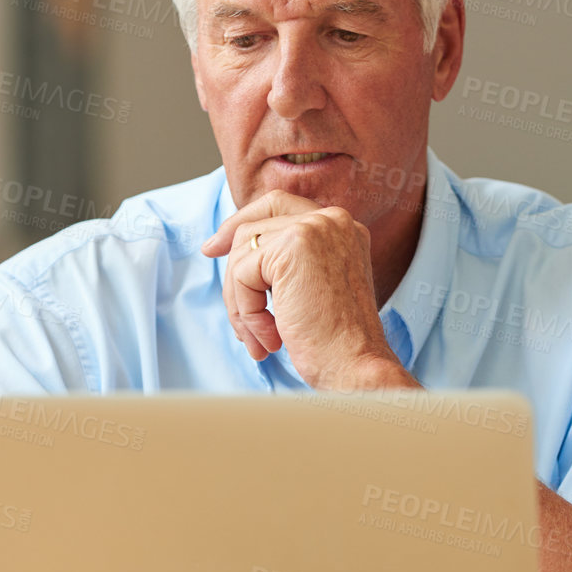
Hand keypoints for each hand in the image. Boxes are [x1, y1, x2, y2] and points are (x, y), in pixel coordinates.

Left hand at [200, 190, 411, 390]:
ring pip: (242, 254)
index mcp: (341, 227)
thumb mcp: (313, 288)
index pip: (277, 205)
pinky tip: (270, 339)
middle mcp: (331, 219)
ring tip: (260, 339)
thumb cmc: (335, 341)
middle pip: (252, 228)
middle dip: (233, 273)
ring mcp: (314, 228)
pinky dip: (246, 312)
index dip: (241, 221)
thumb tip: (226, 246)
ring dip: (241, 303)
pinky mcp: (293, 246)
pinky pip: (242, 274)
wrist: (357, 366)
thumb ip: (285, 261)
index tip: (214, 247)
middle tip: (234, 315)